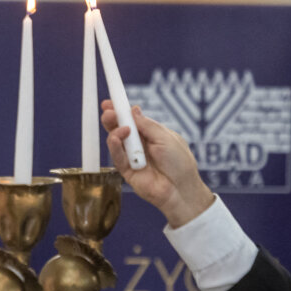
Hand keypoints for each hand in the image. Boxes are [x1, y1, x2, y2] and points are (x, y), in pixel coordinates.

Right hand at [101, 100, 214, 227]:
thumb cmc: (180, 163)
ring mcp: (133, 158)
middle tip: (108, 111)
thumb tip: (133, 110)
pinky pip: (117, 157)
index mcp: (151, 134)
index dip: (122, 111)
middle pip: (121, 129)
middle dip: (113, 119)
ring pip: (117, 142)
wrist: (182, 189)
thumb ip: (147, 125)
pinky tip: (115, 138)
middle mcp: (140, 145)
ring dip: (115, 132)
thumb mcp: (166, 137)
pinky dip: (115, 147)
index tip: (112, 101)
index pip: (133, 120)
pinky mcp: (127, 171)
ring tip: (121, 128)